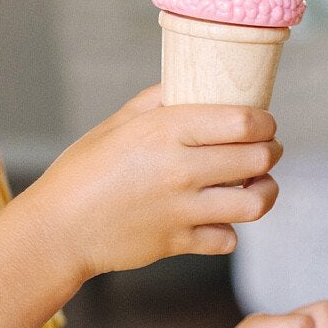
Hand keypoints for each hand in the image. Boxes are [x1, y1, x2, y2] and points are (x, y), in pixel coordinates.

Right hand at [28, 86, 281, 285]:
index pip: (243, 122)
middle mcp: (179, 170)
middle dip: (271, 152)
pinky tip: (220, 219)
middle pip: (258, 158)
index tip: (265, 123)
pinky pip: (227, 239)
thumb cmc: (81, 172)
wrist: (56, 230)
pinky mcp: (178, 243)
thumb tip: (187, 84)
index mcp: (165, 131)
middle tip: (267, 150)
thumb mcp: (115, 124)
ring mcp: (182, 210)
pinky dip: (229, 230)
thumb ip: (156, 101)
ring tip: (260, 185)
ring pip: (255, 203)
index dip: (265, 121)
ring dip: (266, 191)